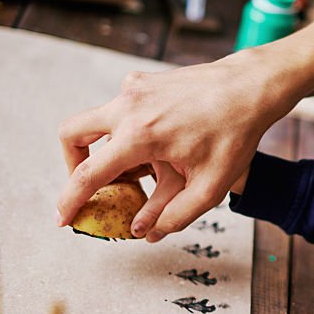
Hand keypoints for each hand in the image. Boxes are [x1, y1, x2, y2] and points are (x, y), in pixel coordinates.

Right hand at [56, 45, 305, 241]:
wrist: (250, 88)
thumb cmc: (235, 134)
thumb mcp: (211, 186)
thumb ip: (174, 214)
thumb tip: (144, 232)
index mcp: (140, 135)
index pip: (88, 174)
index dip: (70, 201)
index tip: (62, 219)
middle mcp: (128, 106)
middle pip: (72, 134)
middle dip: (73, 164)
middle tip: (95, 185)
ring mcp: (134, 88)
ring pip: (97, 120)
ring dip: (106, 147)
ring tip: (140, 170)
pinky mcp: (143, 81)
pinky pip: (121, 109)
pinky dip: (127, 130)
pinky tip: (162, 145)